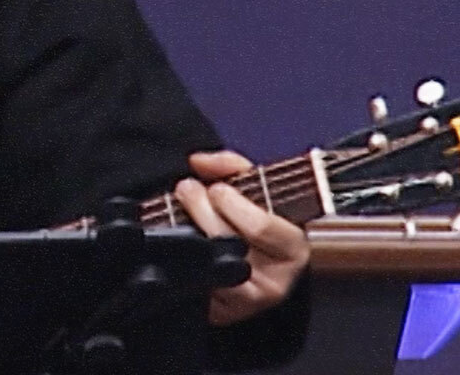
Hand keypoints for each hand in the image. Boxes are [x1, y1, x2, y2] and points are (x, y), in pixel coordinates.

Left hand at [174, 149, 310, 324]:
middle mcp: (276, 280)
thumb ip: (233, 168)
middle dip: (203, 210)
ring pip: (212, 265)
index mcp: (294, 249)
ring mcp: (248, 301)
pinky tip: (179, 241)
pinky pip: (196, 285)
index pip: (262, 227)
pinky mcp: (222, 313)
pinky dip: (183, 259)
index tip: (216, 188)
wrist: (256, 263)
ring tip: (180, 206)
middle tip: (188, 189)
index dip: (234, 204)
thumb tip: (200, 160)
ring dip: (189, 230)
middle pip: (231, 243)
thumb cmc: (257, 223)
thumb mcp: (257, 190)